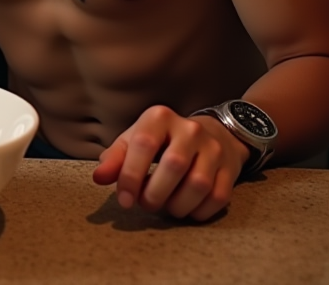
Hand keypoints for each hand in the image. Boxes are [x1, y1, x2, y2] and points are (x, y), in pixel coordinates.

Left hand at [92, 106, 250, 220]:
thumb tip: (98, 177)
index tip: (124, 200)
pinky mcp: (230, 169)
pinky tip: (186, 209)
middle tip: (146, 204)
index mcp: (159, 117)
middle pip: (173, 166)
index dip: (131, 176)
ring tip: (166, 206)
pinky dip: (198, 211)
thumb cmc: (162, 141)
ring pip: (198, 184)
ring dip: (177, 205)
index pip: (143, 145)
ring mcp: (213, 148)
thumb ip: (115, 158)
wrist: (211, 134)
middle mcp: (189, 129)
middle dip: (155, 194)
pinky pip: (216, 198)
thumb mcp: (134, 140)